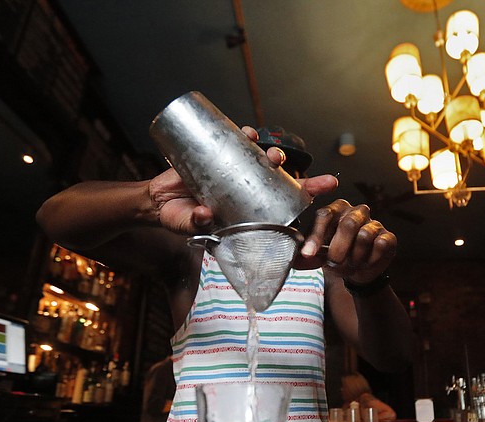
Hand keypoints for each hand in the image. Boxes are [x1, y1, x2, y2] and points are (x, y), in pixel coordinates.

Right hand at [147, 126, 337, 234]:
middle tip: (309, 175)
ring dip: (272, 155)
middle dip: (299, 176)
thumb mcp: (187, 225)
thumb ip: (196, 223)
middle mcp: (247, 194)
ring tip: (272, 155)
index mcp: (247, 214)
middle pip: (281, 183)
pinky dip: (246, 136)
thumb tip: (205, 215)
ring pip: (264, 163)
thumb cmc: (177, 217)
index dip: (306, 200)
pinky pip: (240, 144)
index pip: (283, 209)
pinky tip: (249, 133)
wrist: (157, 200)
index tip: (327, 190)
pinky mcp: (222, 157)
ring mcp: (236, 175)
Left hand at [294, 200, 396, 282]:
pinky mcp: (388, 236)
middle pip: (348, 224)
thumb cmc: (337, 257)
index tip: (309, 254)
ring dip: (355, 256)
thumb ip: (312, 251)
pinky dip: (370, 259)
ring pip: (365, 235)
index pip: (325, 215)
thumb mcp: (320, 254)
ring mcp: (374, 222)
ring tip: (351, 263)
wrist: (358, 272)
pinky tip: (366, 262)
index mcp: (336, 210)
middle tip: (334, 262)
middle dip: (338, 248)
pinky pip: (380, 244)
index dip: (317, 236)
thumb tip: (305, 254)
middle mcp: (356, 212)